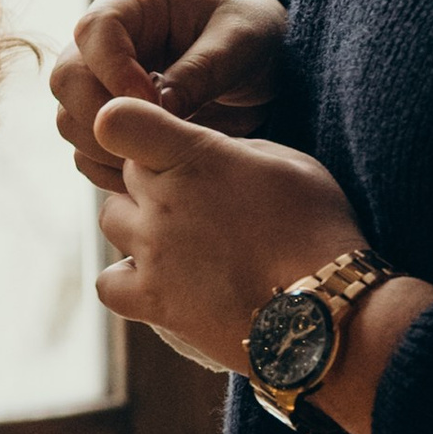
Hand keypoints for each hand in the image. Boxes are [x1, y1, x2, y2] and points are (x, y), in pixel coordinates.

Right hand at [51, 0, 288, 192]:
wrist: (262, 66)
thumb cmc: (252, 36)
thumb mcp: (240, 43)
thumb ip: (199, 72)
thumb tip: (157, 108)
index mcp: (134, 6)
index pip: (94, 30)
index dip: (115, 70)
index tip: (156, 103)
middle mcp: (104, 45)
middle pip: (66, 78)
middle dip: (103, 115)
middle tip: (152, 140)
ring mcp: (100, 86)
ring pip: (69, 119)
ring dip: (105, 147)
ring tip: (158, 160)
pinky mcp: (109, 124)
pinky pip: (86, 152)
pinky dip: (110, 170)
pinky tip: (152, 174)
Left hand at [90, 99, 370, 378]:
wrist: (325, 312)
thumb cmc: (319, 230)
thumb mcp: (290, 164)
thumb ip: (234, 150)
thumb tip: (204, 152)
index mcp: (194, 156)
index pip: (120, 122)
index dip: (129, 124)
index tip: (152, 136)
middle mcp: (163, 201)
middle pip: (128, 174)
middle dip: (156, 178)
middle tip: (201, 200)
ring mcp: (152, 253)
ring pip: (112, 220)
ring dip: (138, 223)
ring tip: (181, 240)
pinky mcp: (151, 302)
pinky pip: (107, 283)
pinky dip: (124, 279)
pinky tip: (157, 279)